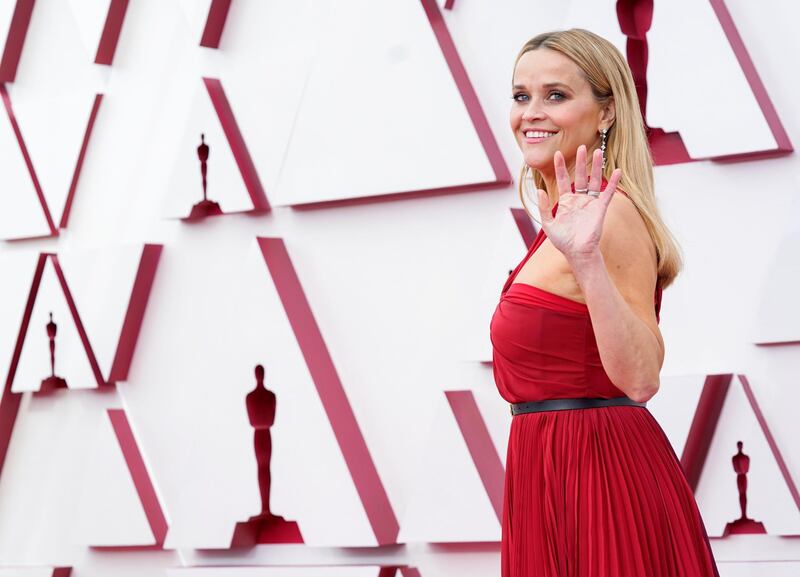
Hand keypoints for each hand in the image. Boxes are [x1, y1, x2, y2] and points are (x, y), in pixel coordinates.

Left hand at [536, 144, 621, 262]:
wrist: (577, 252)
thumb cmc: (563, 241)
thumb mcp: (548, 224)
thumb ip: (543, 208)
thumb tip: (540, 191)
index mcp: (565, 202)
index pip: (562, 180)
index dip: (560, 167)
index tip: (557, 154)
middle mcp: (578, 200)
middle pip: (581, 176)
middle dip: (581, 162)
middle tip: (581, 147)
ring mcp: (590, 203)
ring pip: (594, 181)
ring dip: (596, 167)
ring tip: (598, 152)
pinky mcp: (600, 209)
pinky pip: (607, 193)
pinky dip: (613, 183)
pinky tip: (617, 171)